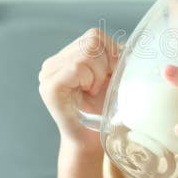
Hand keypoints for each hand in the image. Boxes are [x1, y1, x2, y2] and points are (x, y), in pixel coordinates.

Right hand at [38, 27, 121, 152]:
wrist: (92, 141)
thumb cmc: (104, 110)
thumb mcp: (111, 77)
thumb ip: (114, 56)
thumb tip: (131, 44)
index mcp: (66, 57)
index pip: (94, 35)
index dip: (111, 54)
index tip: (110, 76)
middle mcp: (52, 63)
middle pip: (92, 41)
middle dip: (106, 65)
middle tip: (101, 86)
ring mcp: (47, 74)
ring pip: (87, 53)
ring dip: (99, 74)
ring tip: (93, 91)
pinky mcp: (49, 87)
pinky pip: (77, 67)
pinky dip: (90, 80)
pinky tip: (87, 93)